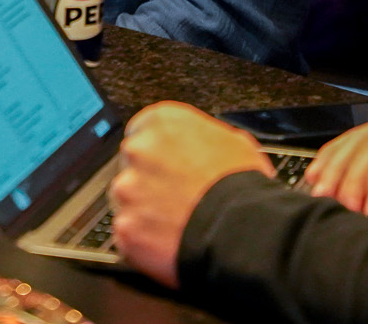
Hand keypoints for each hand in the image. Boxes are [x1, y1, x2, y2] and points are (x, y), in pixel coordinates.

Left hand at [111, 102, 272, 286]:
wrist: (241, 232)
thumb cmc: (242, 187)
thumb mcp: (235, 143)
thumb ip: (205, 139)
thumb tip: (207, 148)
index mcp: (162, 123)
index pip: (143, 131)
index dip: (158, 152)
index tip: (166, 166)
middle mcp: (138, 150)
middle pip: (132, 165)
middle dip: (148, 181)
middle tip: (175, 198)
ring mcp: (127, 189)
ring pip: (127, 200)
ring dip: (144, 210)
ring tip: (175, 223)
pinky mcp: (125, 226)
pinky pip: (128, 233)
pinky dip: (143, 240)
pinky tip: (169, 243)